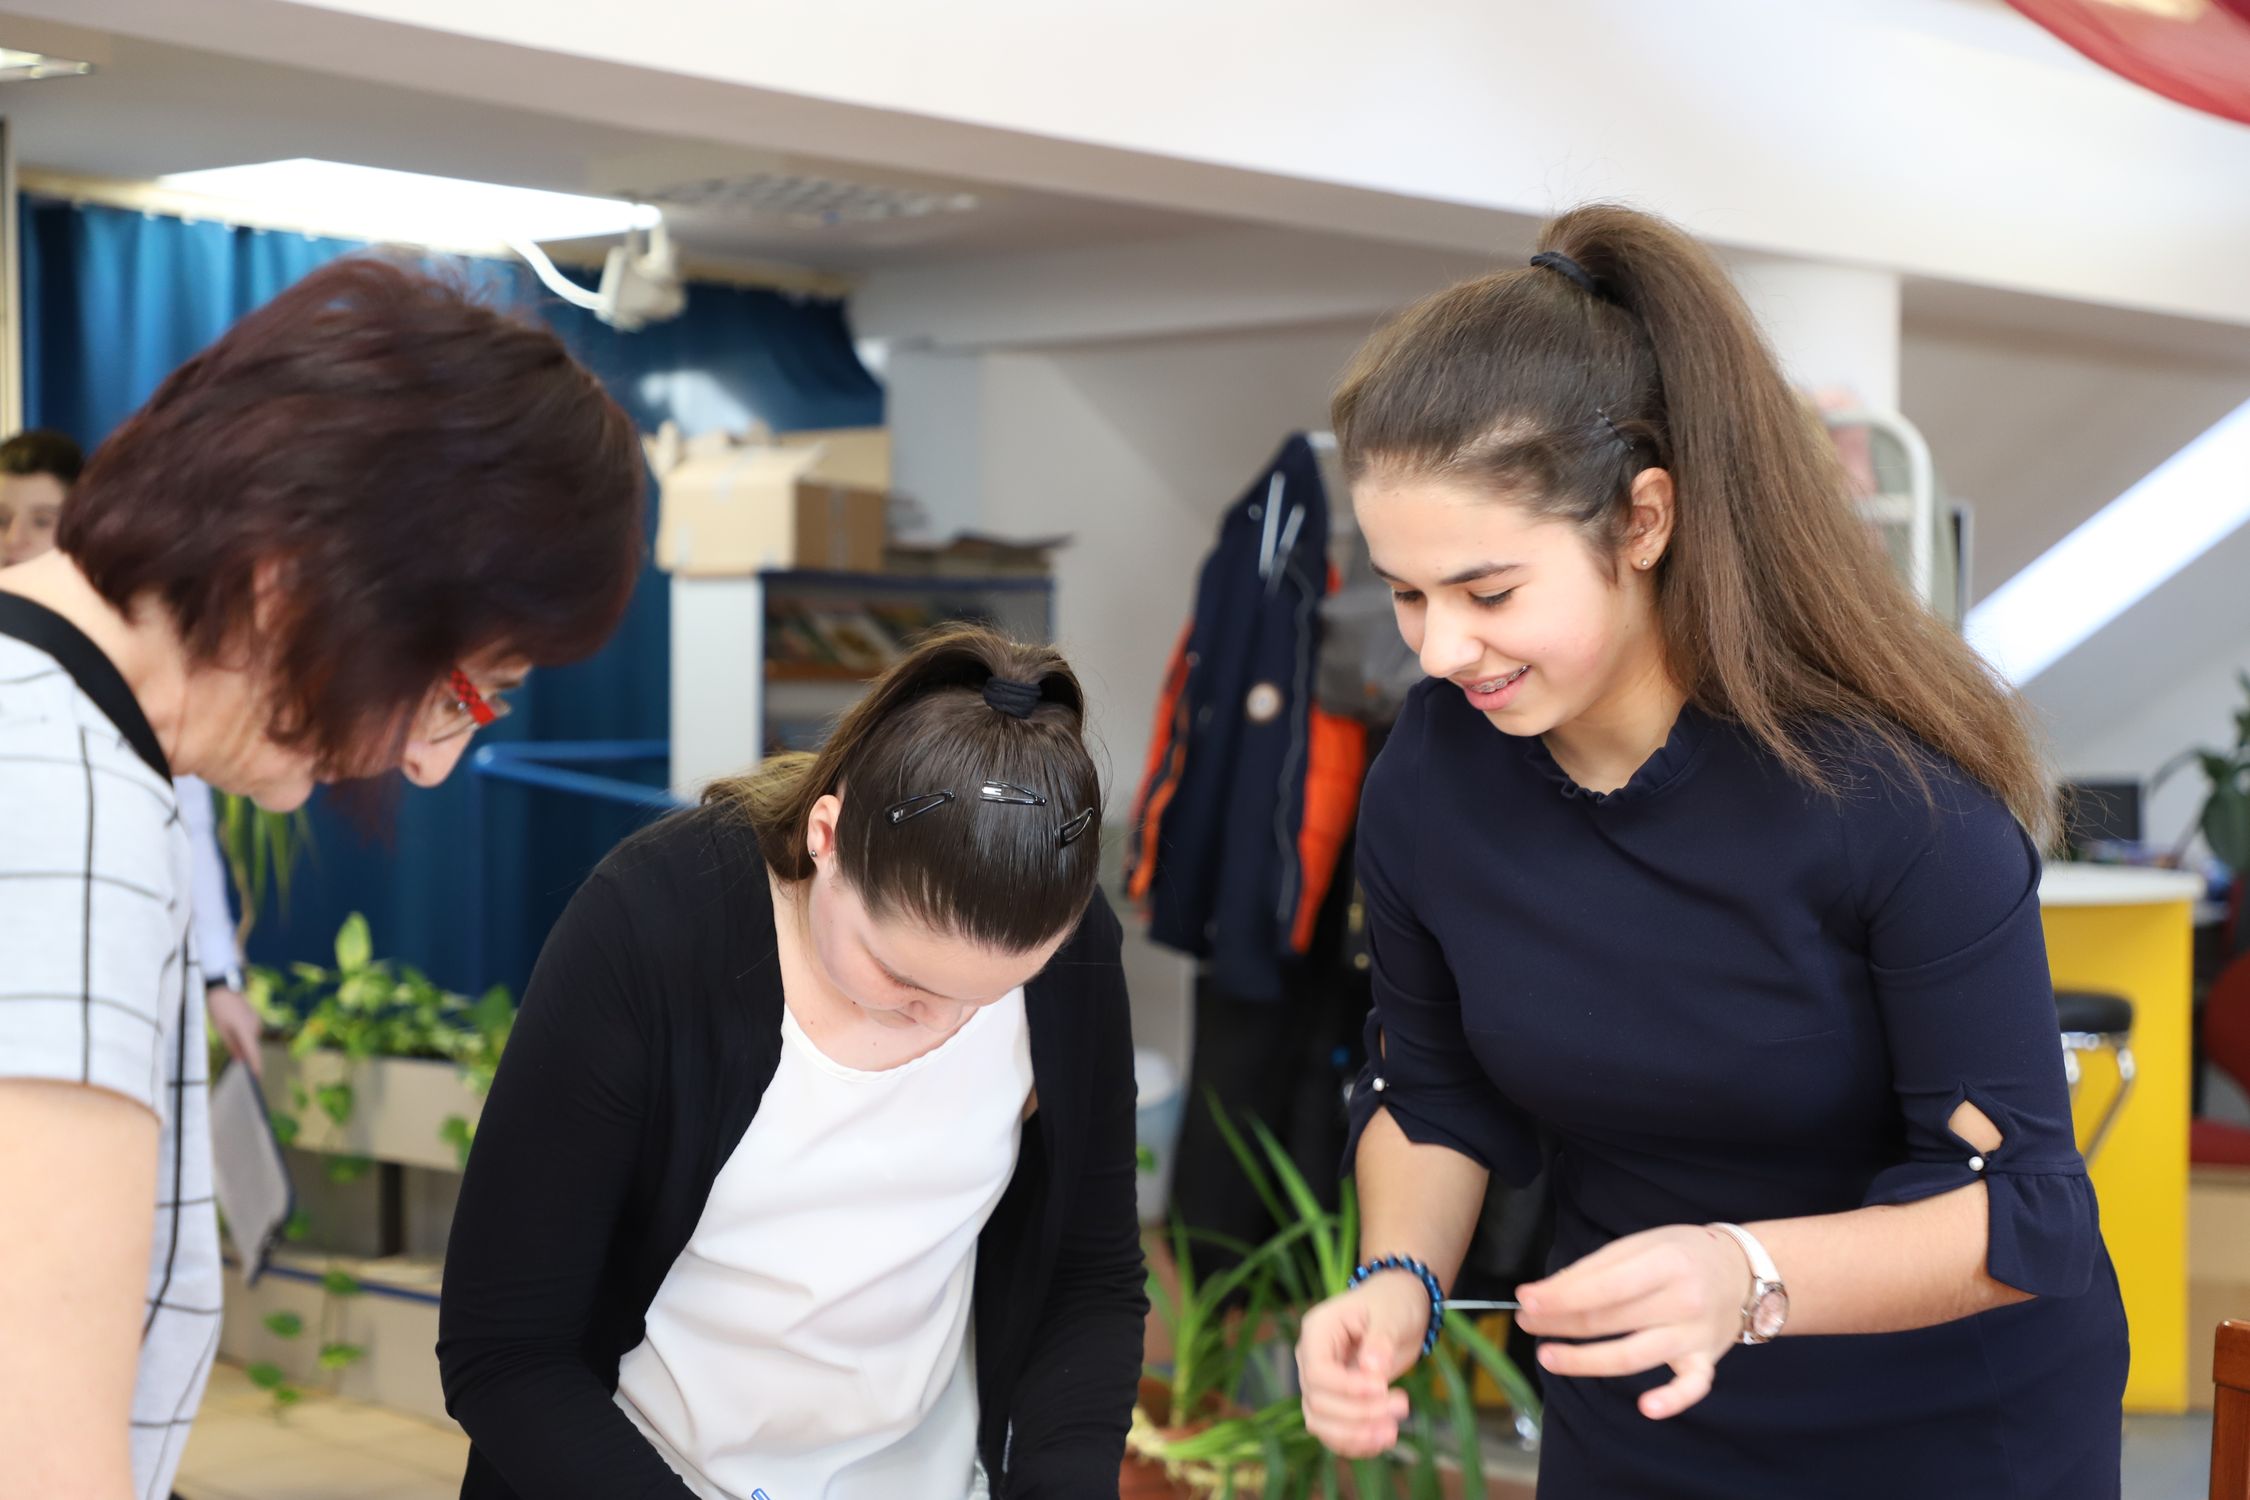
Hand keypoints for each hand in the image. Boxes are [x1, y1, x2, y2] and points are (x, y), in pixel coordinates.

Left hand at [205, 986, 263, 1078]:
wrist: (224, 988)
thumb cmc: (219, 1009)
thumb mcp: (221, 1029)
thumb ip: (231, 1046)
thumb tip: (239, 1059)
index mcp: (245, 1030)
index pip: (253, 1053)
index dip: (256, 1066)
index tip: (257, 1077)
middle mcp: (255, 1026)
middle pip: (252, 1047)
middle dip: (246, 1055)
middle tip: (236, 1058)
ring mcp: (256, 1021)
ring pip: (250, 1039)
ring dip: (242, 1042)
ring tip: (227, 1032)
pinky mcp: (255, 1017)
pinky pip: (250, 1031)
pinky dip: (244, 1035)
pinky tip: (232, 1026)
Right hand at [1295, 1273, 1428, 1456]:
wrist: (1399, 1311)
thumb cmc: (1392, 1304)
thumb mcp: (1392, 1314)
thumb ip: (1381, 1339)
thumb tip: (1372, 1368)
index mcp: (1318, 1330)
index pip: (1316, 1371)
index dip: (1347, 1388)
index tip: (1382, 1388)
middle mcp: (1311, 1358)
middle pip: (1317, 1401)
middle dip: (1359, 1412)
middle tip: (1402, 1405)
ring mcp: (1320, 1384)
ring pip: (1320, 1423)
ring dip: (1354, 1435)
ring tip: (1391, 1433)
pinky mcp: (1335, 1403)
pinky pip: (1334, 1433)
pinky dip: (1356, 1444)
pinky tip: (1383, 1441)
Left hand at [1514, 1224, 1749, 1419]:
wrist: (1742, 1273)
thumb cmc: (1681, 1254)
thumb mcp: (1641, 1244)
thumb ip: (1596, 1268)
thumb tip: (1546, 1292)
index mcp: (1666, 1262)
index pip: (1603, 1286)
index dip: (1561, 1297)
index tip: (1527, 1300)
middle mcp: (1683, 1299)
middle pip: (1611, 1320)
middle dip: (1561, 1323)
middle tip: (1526, 1323)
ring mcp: (1696, 1334)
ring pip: (1634, 1355)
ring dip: (1586, 1360)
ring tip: (1548, 1356)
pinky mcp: (1707, 1360)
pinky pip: (1692, 1386)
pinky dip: (1673, 1399)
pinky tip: (1646, 1407)